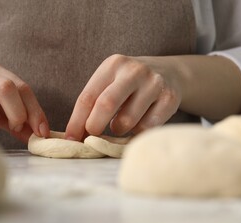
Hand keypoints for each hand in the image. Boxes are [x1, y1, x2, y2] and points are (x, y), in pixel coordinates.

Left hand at [65, 54, 182, 140]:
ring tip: (120, 124)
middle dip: (94, 126)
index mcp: (113, 65)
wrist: (170, 73)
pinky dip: (137, 132)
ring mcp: (154, 83)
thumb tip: (75, 135)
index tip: (70, 139)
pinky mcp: (170, 98)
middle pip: (106, 104)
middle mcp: (134, 70)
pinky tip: (138, 123)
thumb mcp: (111, 82)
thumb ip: (94, 103)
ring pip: (128, 120)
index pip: (88, 96)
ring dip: (119, 130)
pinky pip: (147, 127)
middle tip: (92, 137)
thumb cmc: (130, 84)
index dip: (76, 121)